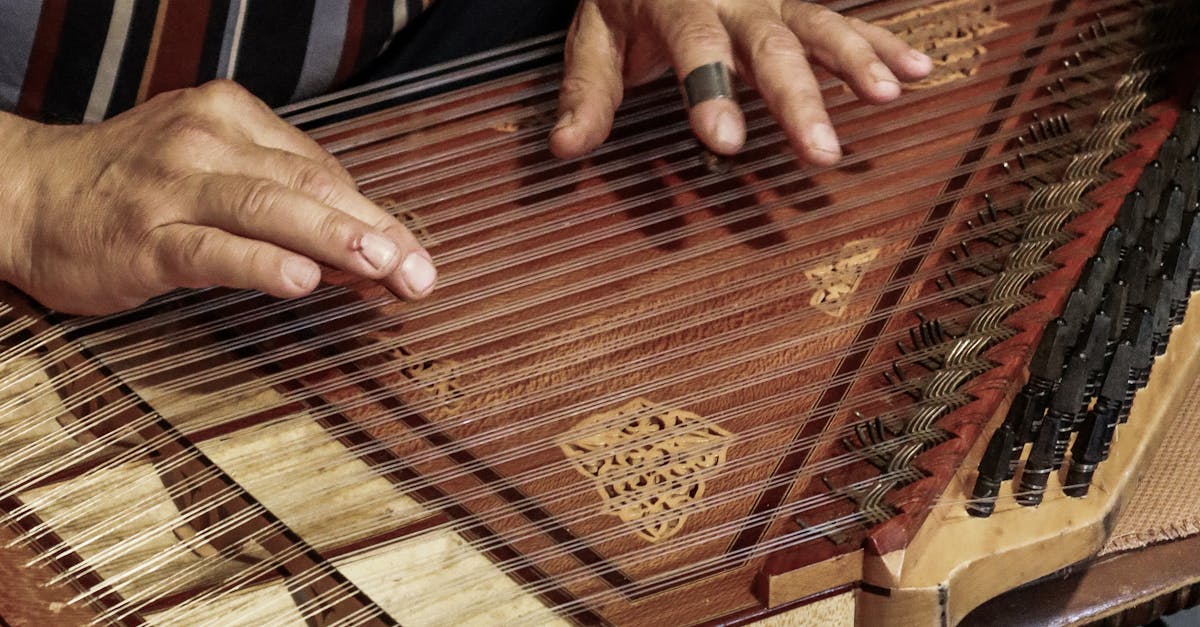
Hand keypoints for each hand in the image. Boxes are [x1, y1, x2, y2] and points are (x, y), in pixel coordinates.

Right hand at [0, 80, 436, 314]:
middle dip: (373, 230)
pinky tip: (301, 279)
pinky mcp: (143, 236)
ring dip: (334, 238)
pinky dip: (261, 262)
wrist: (28, 194)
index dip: (376, 214)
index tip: (415, 254)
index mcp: (232, 118)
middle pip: (308, 186)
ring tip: (382, 265)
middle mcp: (206, 142)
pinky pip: (211, 249)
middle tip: (417, 270)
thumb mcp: (211, 167)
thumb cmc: (132, 186)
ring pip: (267, 208)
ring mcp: (172, 187)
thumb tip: (364, 244)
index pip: (323, 169)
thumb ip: (283, 195)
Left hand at [549, 0, 932, 164]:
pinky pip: (843, 21)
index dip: (709, 90)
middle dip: (798, 99)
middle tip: (820, 152)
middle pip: (770, 45)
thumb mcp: (594, 38)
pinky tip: (916, 72)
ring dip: (856, 62)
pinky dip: (880, 46)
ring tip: (887, 96)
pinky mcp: (796, 4)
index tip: (723, 142)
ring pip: (818, 26)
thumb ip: (587, 93)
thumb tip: (566, 148)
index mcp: (675, 1)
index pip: (694, 44)